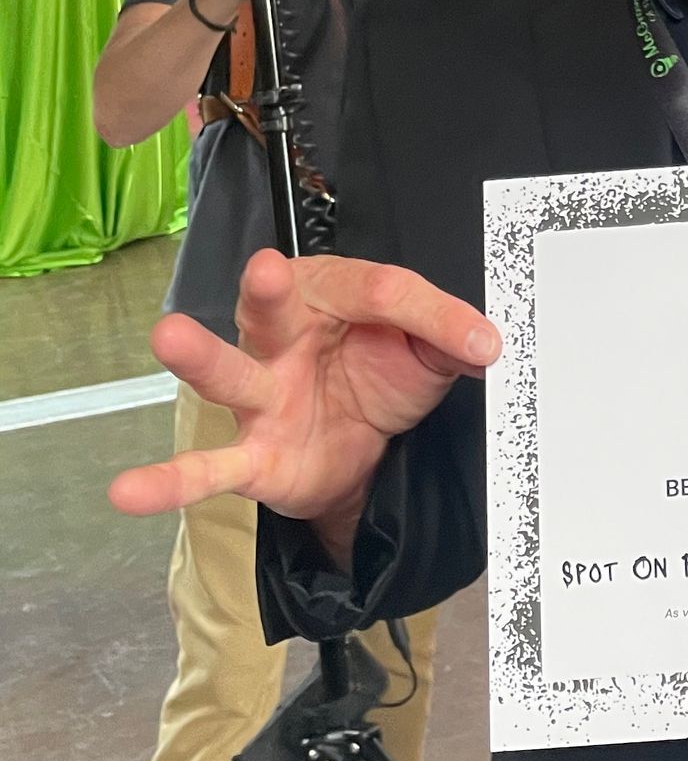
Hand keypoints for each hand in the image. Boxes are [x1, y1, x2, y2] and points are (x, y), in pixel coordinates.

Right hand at [109, 250, 498, 528]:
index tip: (479, 344)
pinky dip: (170, 481)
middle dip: (268, 289)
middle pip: (276, 307)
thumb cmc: (380, 379)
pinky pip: (209, 469)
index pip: (380, 293)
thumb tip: (486, 342)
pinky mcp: (253, 454)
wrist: (365, 454)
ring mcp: (262, 396)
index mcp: (333, 296)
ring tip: (167, 337)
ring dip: (201, 357)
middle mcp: (284, 336)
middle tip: (263, 270)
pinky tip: (128, 490)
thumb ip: (448, 339)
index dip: (433, 317)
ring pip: (229, 372)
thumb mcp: (427, 354)